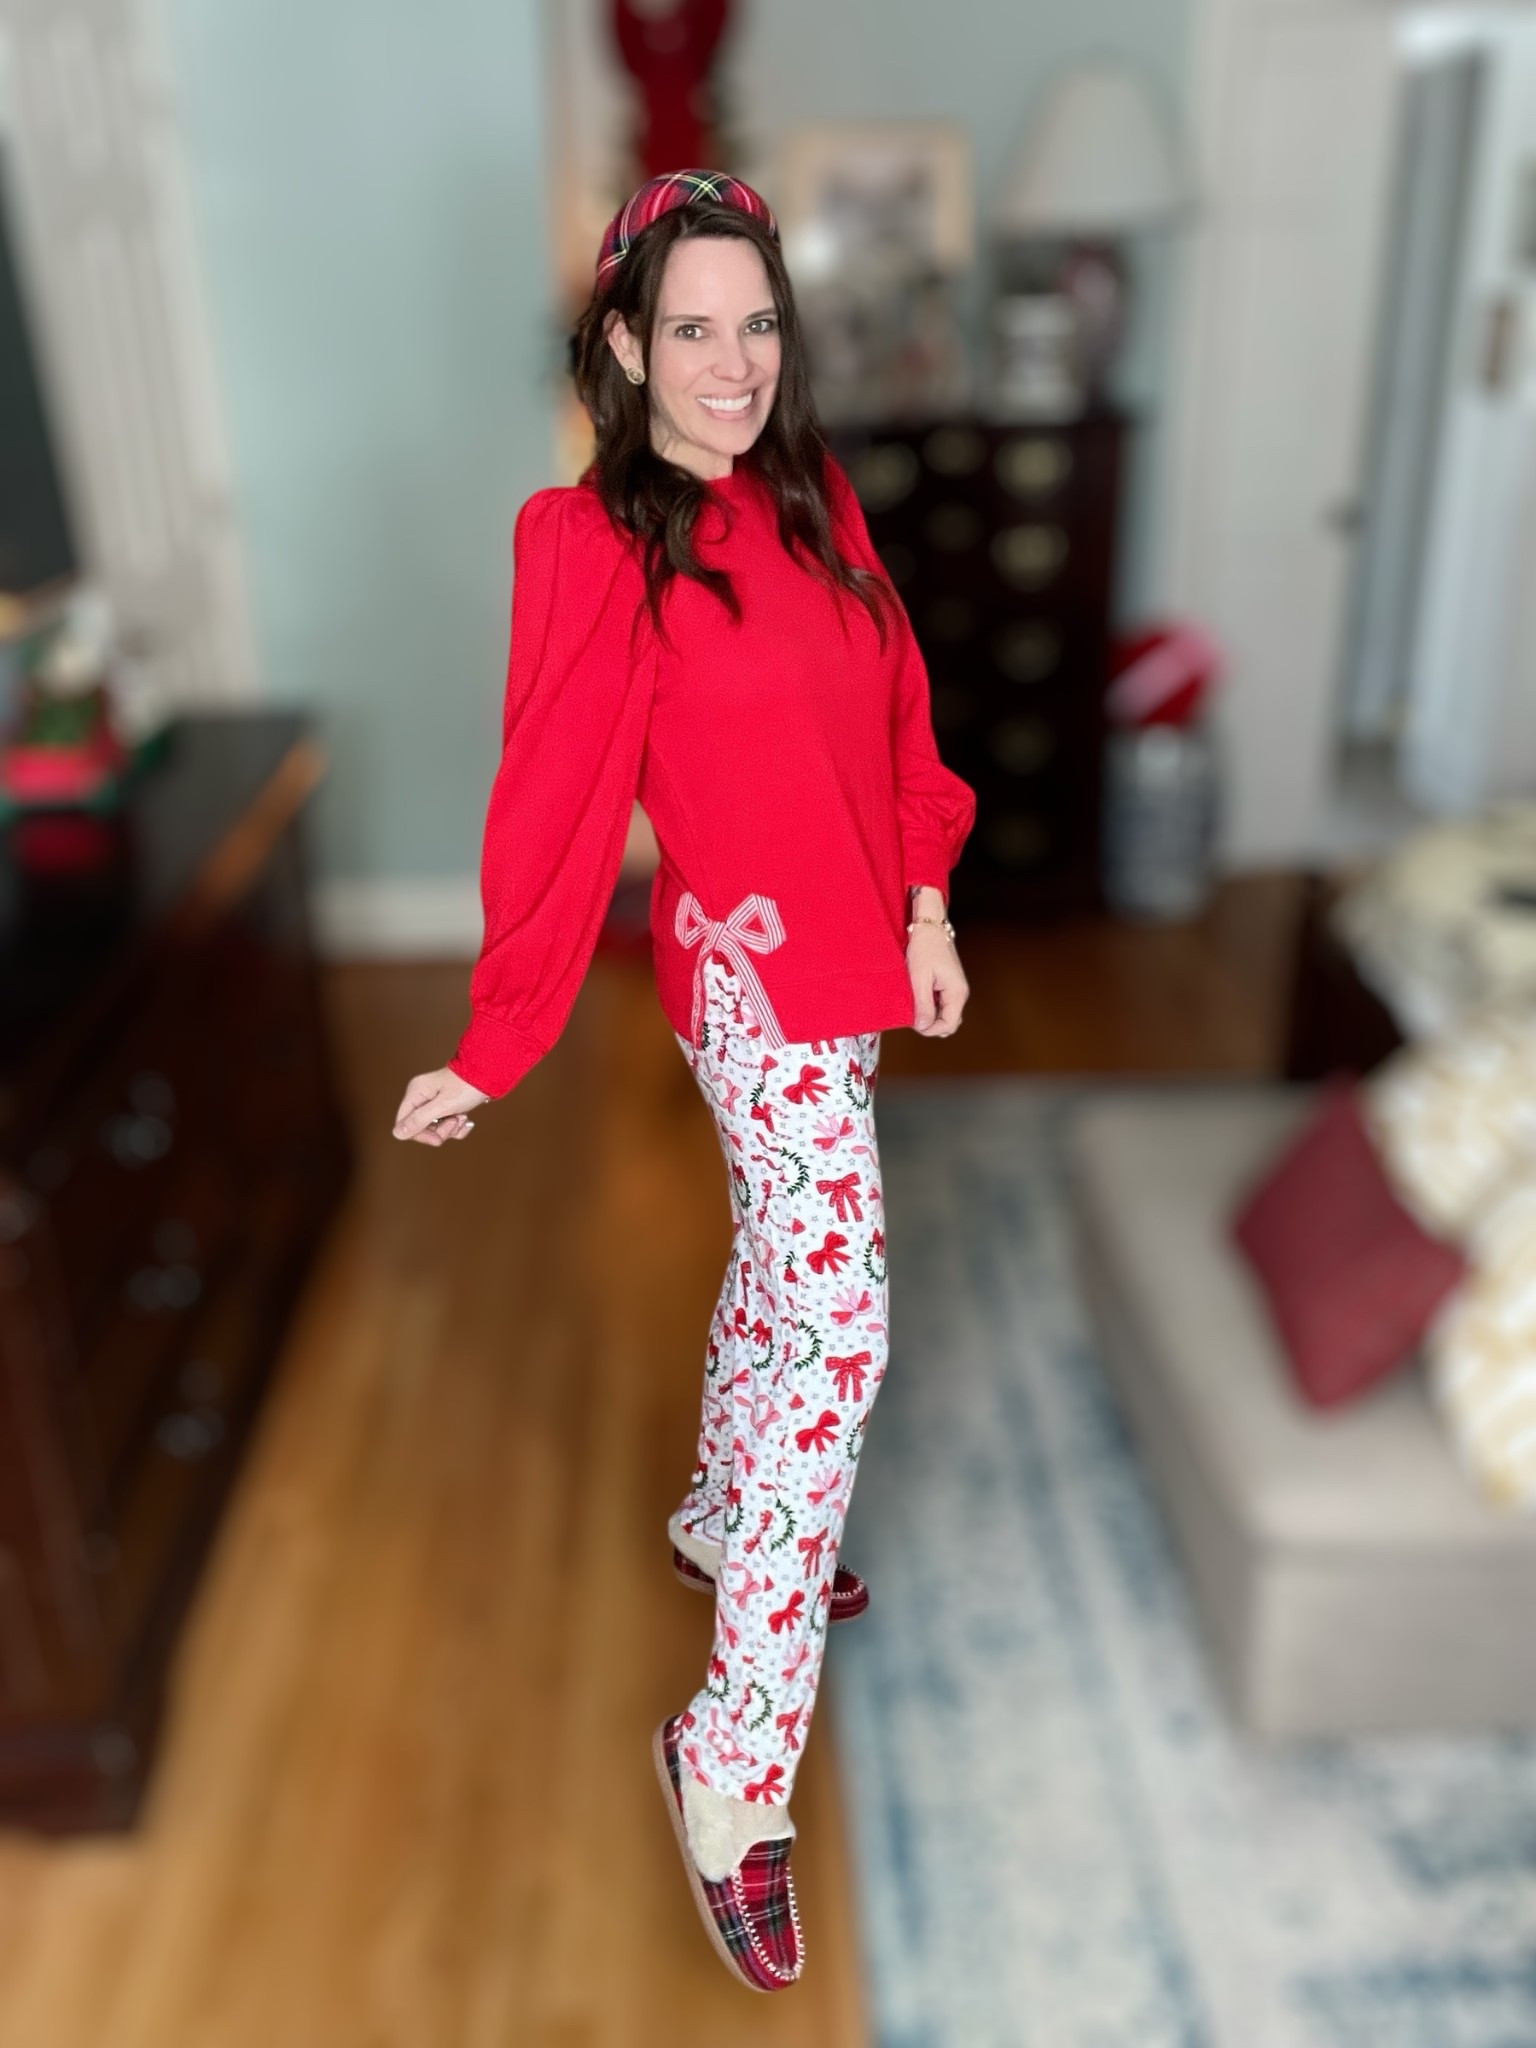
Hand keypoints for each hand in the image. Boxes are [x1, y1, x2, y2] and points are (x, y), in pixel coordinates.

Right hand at [392, 1066, 489, 1144]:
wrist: (490, 1074)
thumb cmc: (467, 1086)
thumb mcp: (442, 1106)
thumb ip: (419, 1120)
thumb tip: (397, 1133)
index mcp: (416, 1093)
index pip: (404, 1124)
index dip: (420, 1135)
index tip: (438, 1138)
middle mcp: (421, 1096)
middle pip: (421, 1127)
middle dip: (440, 1131)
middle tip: (455, 1121)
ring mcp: (433, 1101)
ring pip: (435, 1128)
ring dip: (451, 1129)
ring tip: (463, 1117)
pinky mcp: (446, 1106)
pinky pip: (446, 1125)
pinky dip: (457, 1127)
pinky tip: (467, 1120)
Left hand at [907, 887, 967, 1036]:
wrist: (929, 925)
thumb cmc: (925, 947)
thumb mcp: (920, 978)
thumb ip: (923, 1005)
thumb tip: (923, 1027)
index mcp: (957, 993)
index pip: (948, 1025)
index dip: (930, 1030)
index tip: (914, 1023)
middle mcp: (960, 993)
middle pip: (948, 1022)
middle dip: (930, 1024)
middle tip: (913, 1013)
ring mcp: (955, 989)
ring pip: (944, 1014)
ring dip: (929, 1015)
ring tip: (914, 1002)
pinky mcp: (948, 984)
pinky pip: (941, 1004)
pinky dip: (930, 1006)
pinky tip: (918, 996)